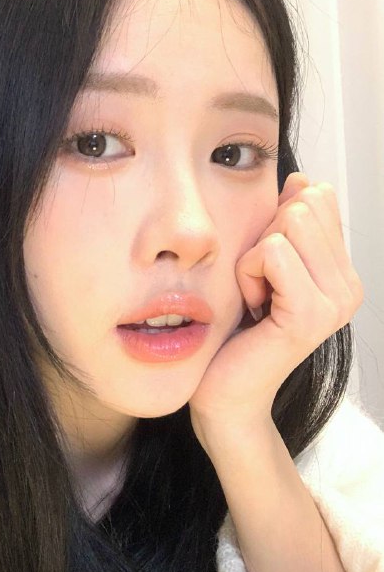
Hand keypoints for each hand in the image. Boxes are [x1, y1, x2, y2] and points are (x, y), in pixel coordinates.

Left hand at [189, 172, 363, 454]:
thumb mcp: (261, 264)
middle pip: (304, 203)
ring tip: (255, 298)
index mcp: (341, 271)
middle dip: (264, 237)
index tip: (266, 271)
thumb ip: (285, 223)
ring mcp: (335, 302)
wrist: (224, 392)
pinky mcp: (309, 315)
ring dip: (253, 257)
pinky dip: (247, 272)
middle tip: (258, 287)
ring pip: (289, 222)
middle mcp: (348, 286)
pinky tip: (252, 307)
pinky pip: (271, 251)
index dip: (275, 222)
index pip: (317, 195)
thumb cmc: (234, 330)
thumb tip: (299, 179)